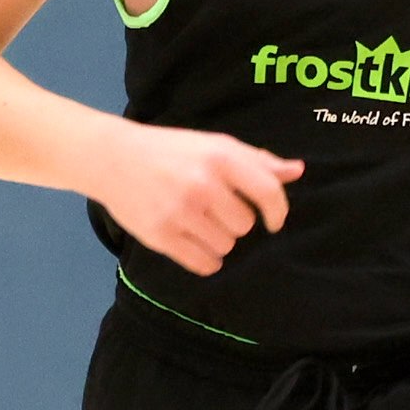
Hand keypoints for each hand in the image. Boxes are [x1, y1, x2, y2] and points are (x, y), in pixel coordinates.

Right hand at [91, 124, 302, 276]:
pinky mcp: (162, 235)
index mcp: (220, 157)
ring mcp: (180, 212)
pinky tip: (194, 244)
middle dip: (234, 223)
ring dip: (218, 241)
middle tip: (214, 211)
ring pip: (226, 247)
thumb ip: (256, 160)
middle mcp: (203, 184)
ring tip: (198, 224)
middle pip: (245, 226)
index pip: (268, 193)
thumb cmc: (171, 150)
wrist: (113, 158)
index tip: (274, 222)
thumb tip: (297, 171)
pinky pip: (204, 264)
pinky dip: (205, 260)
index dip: (278, 212)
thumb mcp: (214, 145)